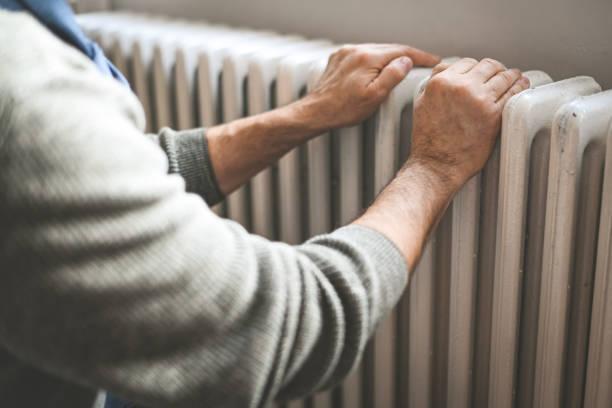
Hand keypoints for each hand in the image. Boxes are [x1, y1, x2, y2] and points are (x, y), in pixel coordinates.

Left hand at [299, 44, 439, 129]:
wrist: (315, 112)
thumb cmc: (343, 109)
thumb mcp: (374, 97)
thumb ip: (392, 76)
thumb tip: (406, 61)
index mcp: (368, 58)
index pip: (402, 51)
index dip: (421, 56)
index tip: (434, 60)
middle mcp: (356, 51)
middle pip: (389, 48)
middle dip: (407, 55)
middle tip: (424, 63)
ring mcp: (345, 54)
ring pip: (376, 50)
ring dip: (391, 57)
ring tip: (404, 66)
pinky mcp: (338, 59)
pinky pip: (363, 55)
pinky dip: (375, 59)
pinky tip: (379, 68)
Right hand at [410, 57, 529, 190]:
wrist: (436, 165)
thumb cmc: (428, 140)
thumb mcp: (422, 103)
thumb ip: (435, 83)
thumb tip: (447, 69)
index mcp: (441, 82)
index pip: (467, 63)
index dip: (477, 68)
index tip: (483, 74)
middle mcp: (460, 87)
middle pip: (488, 65)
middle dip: (496, 69)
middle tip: (501, 74)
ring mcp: (479, 100)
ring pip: (504, 76)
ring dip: (512, 75)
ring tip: (516, 77)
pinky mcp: (493, 114)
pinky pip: (513, 93)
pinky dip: (520, 87)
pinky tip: (522, 86)